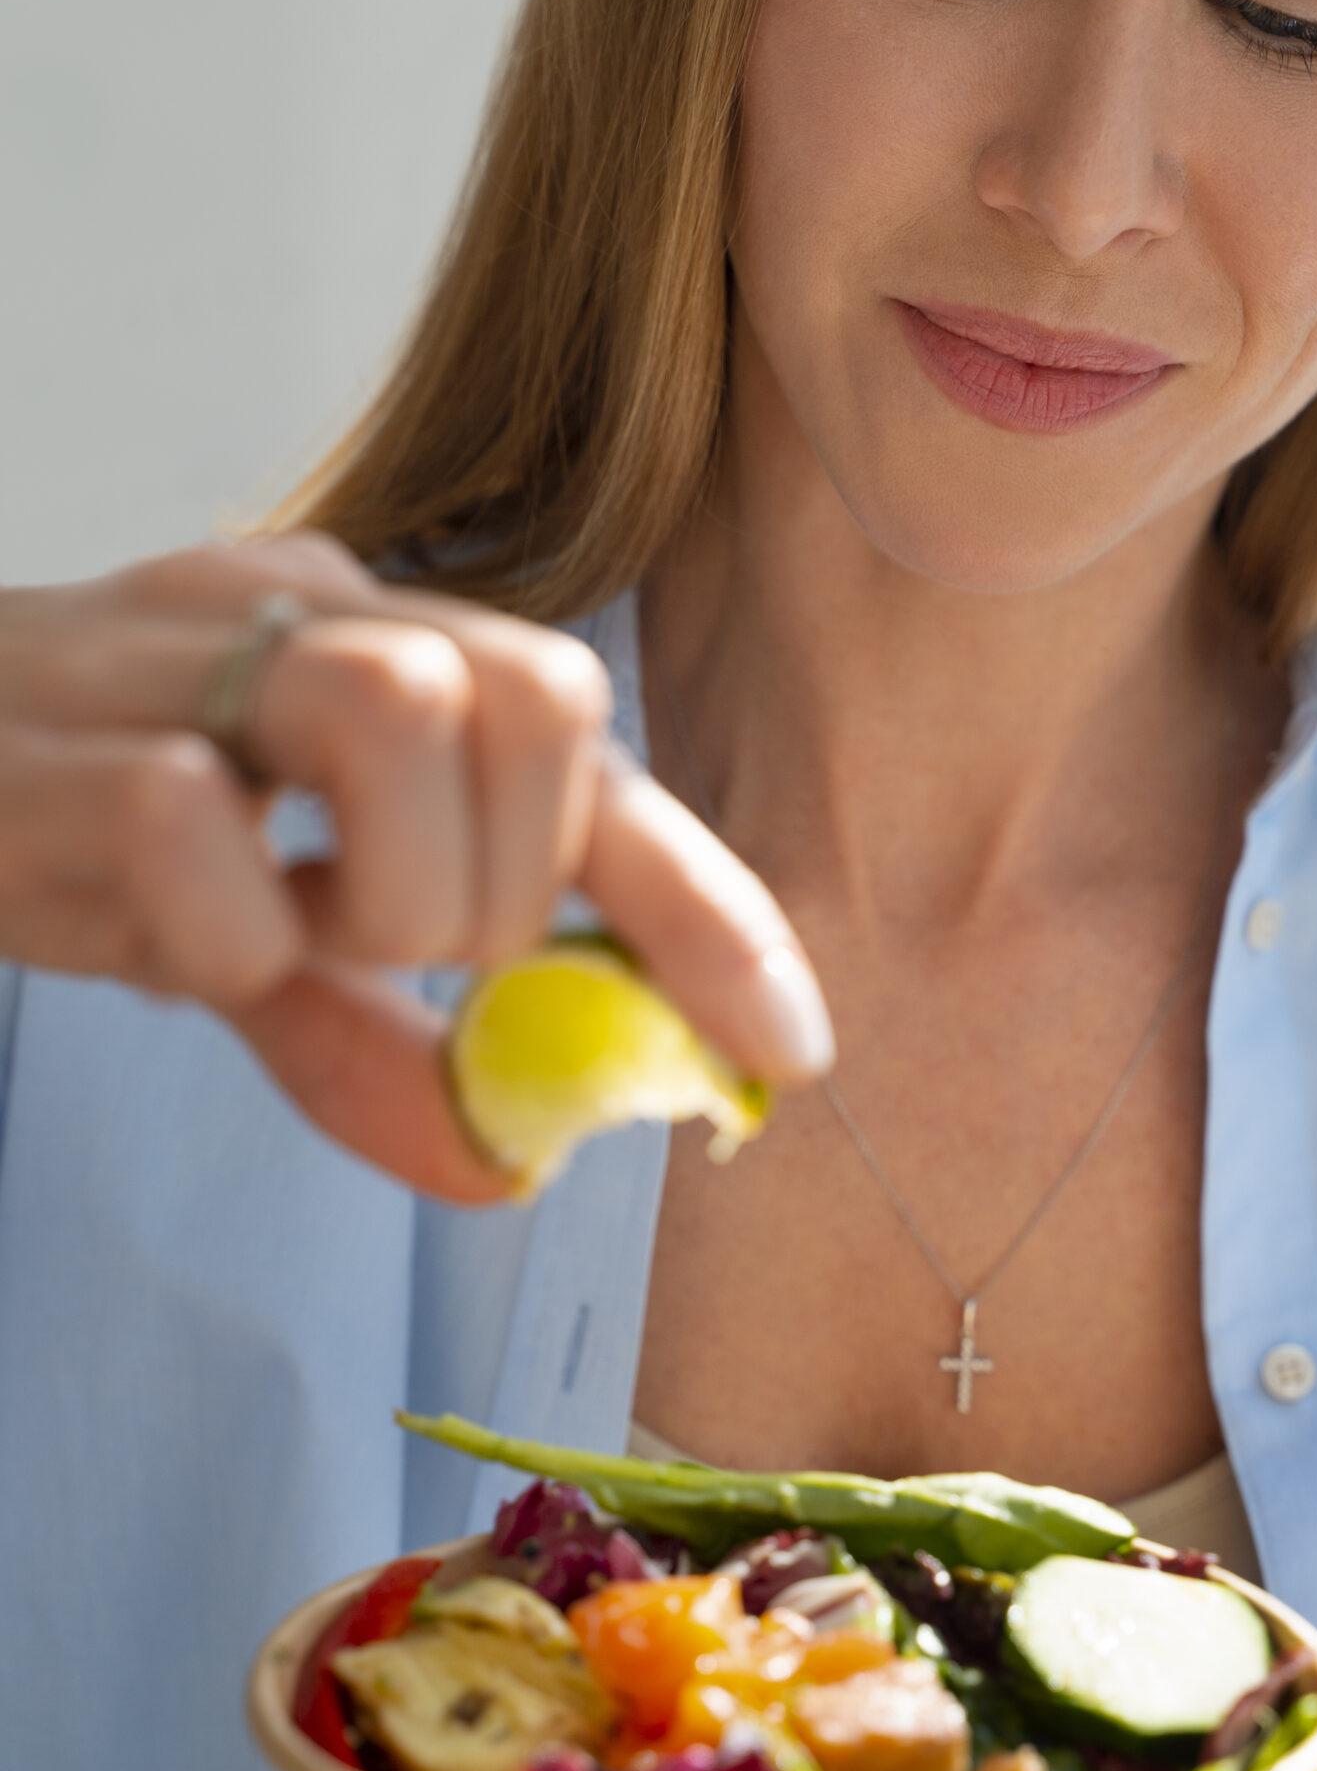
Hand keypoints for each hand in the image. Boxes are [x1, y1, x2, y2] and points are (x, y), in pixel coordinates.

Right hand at [0, 533, 832, 1196]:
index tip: (788, 1048)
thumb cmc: (67, 830)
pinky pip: (194, 822)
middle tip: (402, 956)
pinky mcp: (41, 744)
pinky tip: (179, 949)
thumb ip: (369, 1036)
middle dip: (514, 886)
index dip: (701, 901)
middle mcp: (282, 606)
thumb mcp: (244, 938)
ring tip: (296, 940)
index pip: (583, 742)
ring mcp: (158, 652)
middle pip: (530, 689)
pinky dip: (230, 932)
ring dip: (399, 888)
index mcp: (359, 630)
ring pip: (396, 704)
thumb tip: (500, 1164)